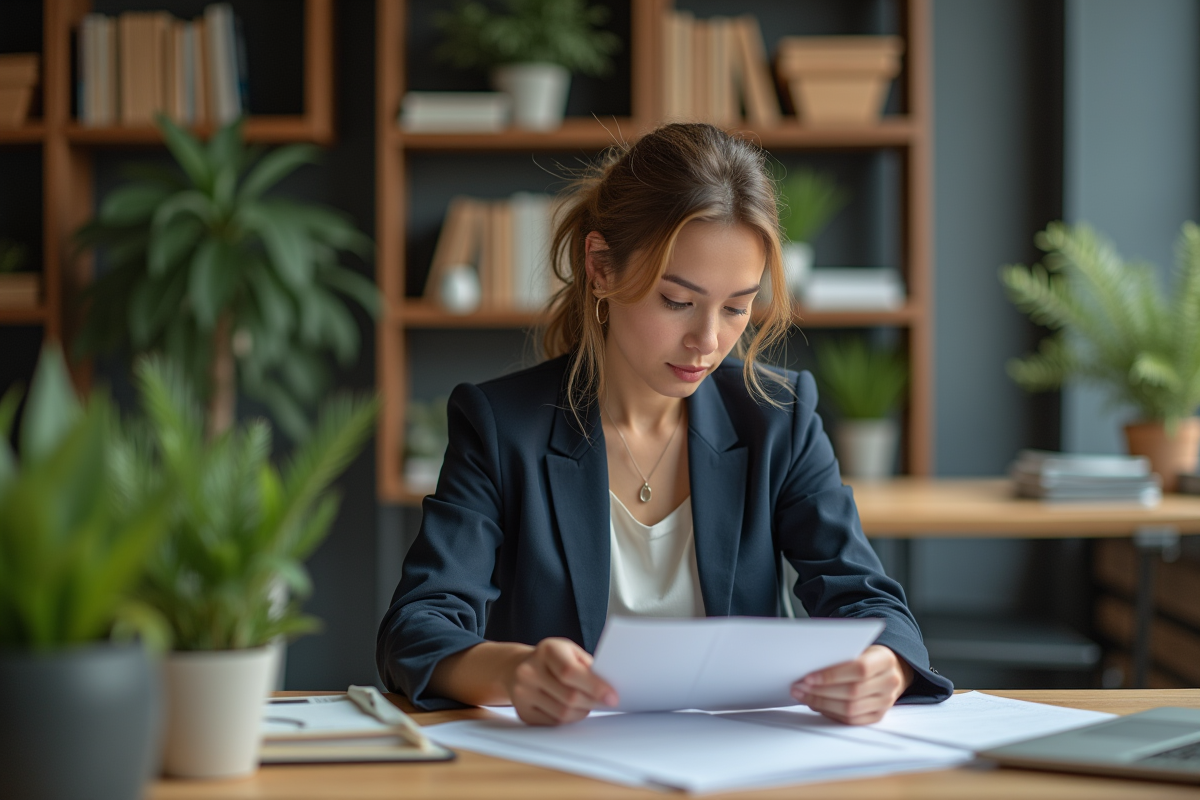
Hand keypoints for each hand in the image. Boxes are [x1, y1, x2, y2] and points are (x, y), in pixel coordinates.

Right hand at [502, 637, 618, 725]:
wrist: (517, 668)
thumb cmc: (553, 659)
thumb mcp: (571, 651)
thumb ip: (588, 667)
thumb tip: (608, 689)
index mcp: (546, 650)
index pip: (570, 672)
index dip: (594, 686)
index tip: (612, 697)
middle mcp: (529, 671)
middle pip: (569, 696)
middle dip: (592, 702)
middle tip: (606, 702)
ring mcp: (522, 693)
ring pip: (563, 714)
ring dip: (582, 712)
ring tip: (587, 703)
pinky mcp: (523, 712)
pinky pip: (554, 723)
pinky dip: (568, 719)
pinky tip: (571, 709)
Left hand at [791, 644, 913, 724]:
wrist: (888, 670)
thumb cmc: (865, 655)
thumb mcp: (858, 647)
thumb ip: (839, 654)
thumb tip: (808, 665)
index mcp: (885, 660)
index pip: (860, 669)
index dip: (832, 675)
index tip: (808, 677)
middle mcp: (890, 682)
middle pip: (853, 692)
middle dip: (821, 691)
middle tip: (799, 687)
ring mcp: (886, 702)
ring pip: (850, 709)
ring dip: (821, 703)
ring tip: (802, 695)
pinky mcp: (877, 716)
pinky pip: (851, 720)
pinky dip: (830, 713)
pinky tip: (815, 704)